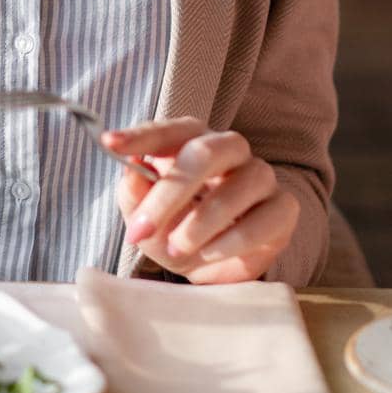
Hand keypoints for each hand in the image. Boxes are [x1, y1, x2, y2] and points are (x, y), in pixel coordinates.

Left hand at [106, 117, 299, 284]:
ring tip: (175, 249)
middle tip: (141, 229)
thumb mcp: (144, 216)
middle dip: (169, 193)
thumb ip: (133, 192)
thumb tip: (132, 169)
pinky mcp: (283, 208)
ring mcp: (260, 176)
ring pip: (236, 188)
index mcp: (192, 140)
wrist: (213, 263)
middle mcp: (230, 148)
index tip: (109, 143)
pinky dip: (229, 241)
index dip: (140, 136)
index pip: (168, 130)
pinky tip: (207, 254)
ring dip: (198, 225)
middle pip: (205, 153)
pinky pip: (261, 220)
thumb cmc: (174, 227)